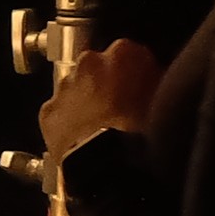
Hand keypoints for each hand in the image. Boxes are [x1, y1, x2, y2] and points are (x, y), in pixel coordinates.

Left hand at [42, 35, 166, 160]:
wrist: (109, 162)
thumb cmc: (142, 132)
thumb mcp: (165, 99)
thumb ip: (156, 83)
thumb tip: (153, 85)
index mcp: (123, 53)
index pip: (129, 55)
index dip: (134, 74)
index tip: (138, 89)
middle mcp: (90, 62)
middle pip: (97, 68)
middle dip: (105, 84)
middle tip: (119, 110)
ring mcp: (66, 85)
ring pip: (75, 89)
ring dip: (85, 102)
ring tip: (101, 128)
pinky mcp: (49, 110)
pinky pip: (58, 113)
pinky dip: (67, 122)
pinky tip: (82, 138)